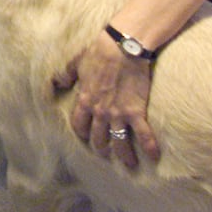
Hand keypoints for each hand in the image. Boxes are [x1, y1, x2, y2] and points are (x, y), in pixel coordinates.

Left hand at [57, 32, 159, 168]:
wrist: (121, 48)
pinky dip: (149, 147)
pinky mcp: (135, 112)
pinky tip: (154, 157)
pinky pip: (143, 134)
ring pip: (119, 142)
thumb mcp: (76, 63)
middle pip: (98, 139)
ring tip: (129, 164)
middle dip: (102, 149)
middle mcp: (99, 112)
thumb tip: (57, 82)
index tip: (86, 137)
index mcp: (84, 101)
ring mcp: (118, 114)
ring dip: (124, 155)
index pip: (79, 126)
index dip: (82, 134)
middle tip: (107, 154)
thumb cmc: (98, 52)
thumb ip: (65, 75)